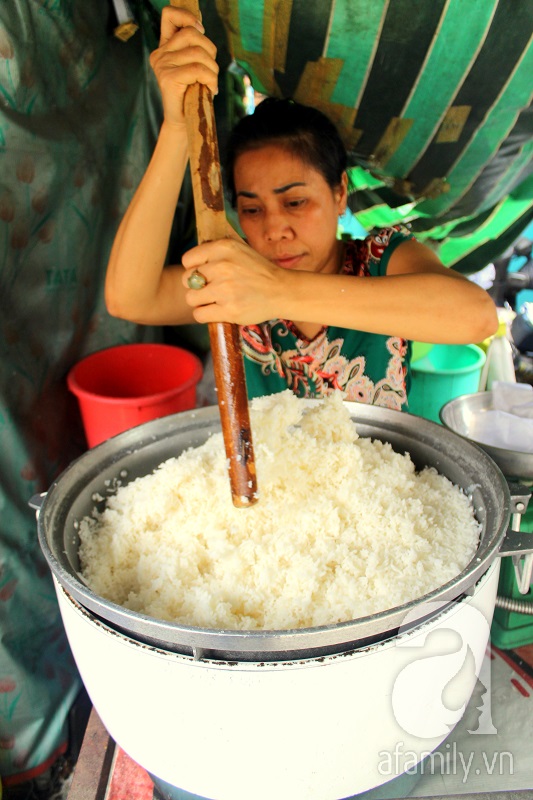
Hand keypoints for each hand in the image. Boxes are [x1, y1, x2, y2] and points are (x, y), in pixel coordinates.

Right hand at [149, 6, 218, 127]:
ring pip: (198, 53)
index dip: (187, 17)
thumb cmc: (193, 95)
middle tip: (211, 70)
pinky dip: (210, 79)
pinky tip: (210, 89)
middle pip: (192, 33)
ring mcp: (162, 66)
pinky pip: (198, 69)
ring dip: (213, 69)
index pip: (169, 15)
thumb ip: (196, 48)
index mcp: (165, 47)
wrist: (184, 123)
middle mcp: (160, 54)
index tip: (200, 30)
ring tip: (211, 82)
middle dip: (210, 50)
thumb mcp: (195, 67)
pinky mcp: (168, 78)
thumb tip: (203, 29)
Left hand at [181, 238, 288, 324]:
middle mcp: (222, 266)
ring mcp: (225, 290)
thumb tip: (190, 263)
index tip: (206, 275)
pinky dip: (205, 315)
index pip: (188, 260)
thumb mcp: (238, 250)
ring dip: (201, 302)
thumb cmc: (258, 272)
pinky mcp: (229, 310)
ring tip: (216, 301)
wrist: (282, 291)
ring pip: (191, 298)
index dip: (194, 269)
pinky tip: (218, 310)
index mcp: (223, 248)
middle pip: (187, 280)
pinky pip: (199, 314)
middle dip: (197, 286)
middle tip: (212, 289)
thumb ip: (215, 252)